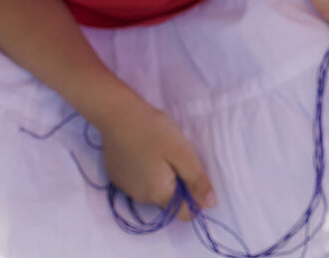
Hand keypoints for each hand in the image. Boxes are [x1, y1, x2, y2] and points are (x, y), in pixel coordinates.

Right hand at [93, 96, 214, 219]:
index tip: (192, 174)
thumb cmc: (154, 130)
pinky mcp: (117, 177)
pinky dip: (145, 172)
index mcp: (159, 194)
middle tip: (175, 156)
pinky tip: (143, 151)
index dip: (195, 198)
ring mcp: (126, 188)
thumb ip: (197, 180)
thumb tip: (211, 204)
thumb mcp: (182, 152)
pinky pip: (138, 182)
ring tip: (159, 151)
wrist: (117, 114)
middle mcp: (140, 198)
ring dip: (161, 177)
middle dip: (178, 184)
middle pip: (169, 201)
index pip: (185, 214)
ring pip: (153, 191)